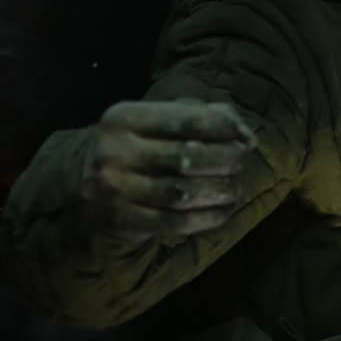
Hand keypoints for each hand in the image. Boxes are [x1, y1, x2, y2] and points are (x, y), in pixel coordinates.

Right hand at [81, 99, 255, 240]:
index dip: (225, 129)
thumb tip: (248, 138)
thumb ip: (209, 118)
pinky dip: (211, 216)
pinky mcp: (122, 221)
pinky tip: (223, 209)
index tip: (242, 138)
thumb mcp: (165, 122)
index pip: (188, 120)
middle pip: (188, 158)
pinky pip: (179, 222)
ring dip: (222, 191)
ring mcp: (114, 189)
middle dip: (227, 161)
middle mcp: (113, 152)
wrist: (93, 189)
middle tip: (240, 164)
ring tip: (234, 188)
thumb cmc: (144, 148)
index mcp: (124, 118)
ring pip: (185, 194)